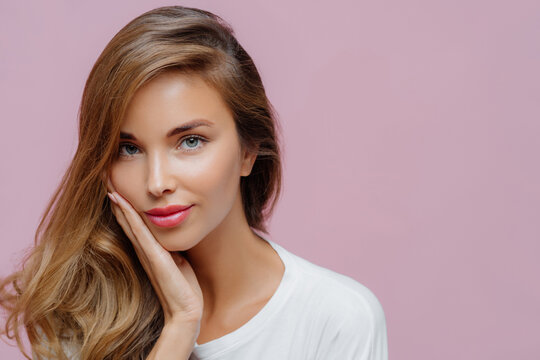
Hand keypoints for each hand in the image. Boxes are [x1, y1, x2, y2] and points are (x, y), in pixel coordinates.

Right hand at [106, 179, 202, 328]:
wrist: (186, 310)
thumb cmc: (183, 287)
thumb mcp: (178, 260)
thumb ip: (172, 248)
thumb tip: (173, 235)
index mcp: (149, 250)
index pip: (133, 224)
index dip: (124, 207)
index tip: (116, 188)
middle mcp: (143, 250)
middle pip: (125, 221)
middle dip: (117, 201)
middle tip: (105, 181)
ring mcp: (147, 253)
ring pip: (129, 223)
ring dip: (119, 204)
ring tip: (108, 186)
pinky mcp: (154, 257)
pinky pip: (139, 232)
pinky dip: (129, 217)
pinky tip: (121, 203)